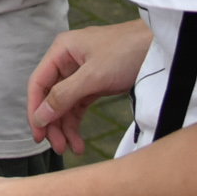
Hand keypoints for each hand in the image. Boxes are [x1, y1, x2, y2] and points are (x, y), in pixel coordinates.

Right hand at [26, 21, 154, 154]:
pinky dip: (77, 123)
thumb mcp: (94, 75)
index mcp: (61, 51)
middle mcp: (68, 61)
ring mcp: (82, 73)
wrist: (161, 47)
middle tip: (58, 147)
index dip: (35, 110)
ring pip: (65, 104)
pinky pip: (79, 106)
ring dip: (65, 127)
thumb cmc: (128, 51)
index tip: (38, 135)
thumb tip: (40, 116)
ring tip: (72, 149)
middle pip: (50, 97)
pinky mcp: (95, 83)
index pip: (38, 84)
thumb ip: (64, 95)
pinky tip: (79, 141)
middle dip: (53, 123)